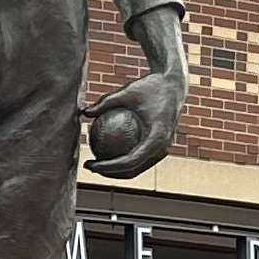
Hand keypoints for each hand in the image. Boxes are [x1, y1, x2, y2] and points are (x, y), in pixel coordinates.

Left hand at [83, 52, 185, 177]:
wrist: (174, 85)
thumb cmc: (150, 86)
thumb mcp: (127, 91)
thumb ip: (105, 102)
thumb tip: (84, 112)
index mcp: (157, 138)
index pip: (130, 161)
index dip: (108, 167)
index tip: (91, 164)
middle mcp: (163, 148)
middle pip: (133, 170)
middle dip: (110, 173)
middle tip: (90, 166)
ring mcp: (164, 150)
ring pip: (138, 168)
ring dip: (116, 171)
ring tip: (96, 164)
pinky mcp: (161, 147)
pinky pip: (141, 159)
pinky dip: (124, 160)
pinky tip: (105, 154)